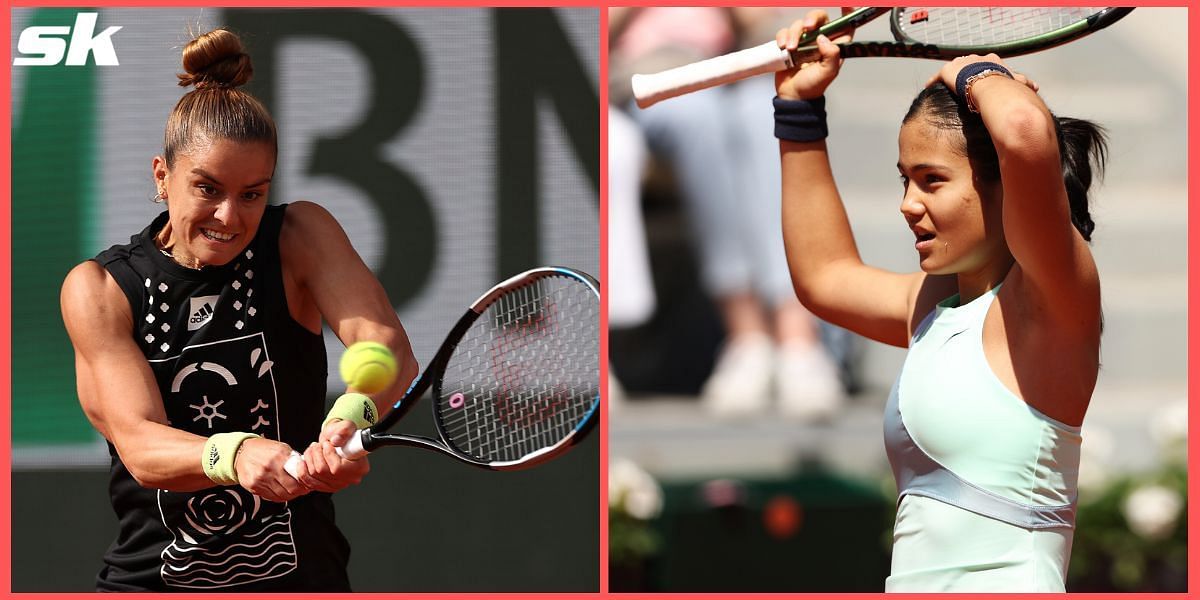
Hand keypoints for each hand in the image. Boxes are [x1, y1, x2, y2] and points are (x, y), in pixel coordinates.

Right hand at [234, 437, 309, 501]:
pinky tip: (282, 491)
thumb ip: (293, 459)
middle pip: (291, 489)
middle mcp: (268, 469)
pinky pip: (271, 497)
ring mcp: (260, 479)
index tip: (308, 482)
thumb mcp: (281, 448)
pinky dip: (279, 496)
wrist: (242, 452)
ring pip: (282, 495)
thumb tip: (306, 470)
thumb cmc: (263, 449)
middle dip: (300, 491)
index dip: (305, 482)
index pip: (298, 476)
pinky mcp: (253, 487)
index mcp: (278, 457)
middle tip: (303, 489)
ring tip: (293, 490)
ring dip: (290, 495)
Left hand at [293, 419, 369, 492]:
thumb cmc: (343, 435)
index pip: (338, 468)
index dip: (328, 454)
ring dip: (309, 459)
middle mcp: (350, 479)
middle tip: (317, 445)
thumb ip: (344, 430)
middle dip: (316, 454)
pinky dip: (303, 471)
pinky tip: (303, 462)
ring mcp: (338, 485)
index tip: (327, 443)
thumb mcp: (347, 427)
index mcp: (360, 467)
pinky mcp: (327, 487)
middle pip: (323, 472)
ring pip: (315, 475)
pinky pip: (310, 483)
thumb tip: (336, 440)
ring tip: (312, 450)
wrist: (337, 441)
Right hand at [774, 8, 855, 99]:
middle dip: (812, 18)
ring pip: (799, 24)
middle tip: (808, 27)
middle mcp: (821, 39)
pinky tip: (782, 47)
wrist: (793, 95)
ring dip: (794, 34)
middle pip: (819, 18)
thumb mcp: (827, 73)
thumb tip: (822, 38)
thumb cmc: (813, 86)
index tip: (845, 4)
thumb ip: (831, 55)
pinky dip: (783, 37)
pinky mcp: (789, 43)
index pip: (846, 24)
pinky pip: (785, 32)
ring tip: (790, 49)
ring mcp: (804, 41)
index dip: (848, 12)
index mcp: (835, 44)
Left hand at [924, 53, 1038, 94]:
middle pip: (969, 65)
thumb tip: (1036, 87)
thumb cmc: (1004, 84)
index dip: (984, 72)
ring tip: (947, 86)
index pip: (986, 64)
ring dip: (951, 77)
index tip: (983, 81)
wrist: (988, 84)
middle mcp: (975, 58)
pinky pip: (937, 76)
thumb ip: (1024, 82)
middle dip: (967, 73)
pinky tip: (929, 87)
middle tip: (963, 85)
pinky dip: (933, 81)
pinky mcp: (947, 71)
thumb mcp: (1015, 82)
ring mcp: (960, 63)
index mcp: (991, 59)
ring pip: (954, 69)